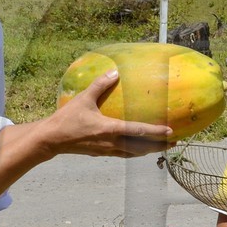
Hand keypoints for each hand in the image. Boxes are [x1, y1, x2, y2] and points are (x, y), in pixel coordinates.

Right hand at [53, 71, 172, 157]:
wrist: (52, 140)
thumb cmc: (67, 119)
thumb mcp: (83, 99)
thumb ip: (100, 85)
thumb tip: (114, 72)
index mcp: (110, 129)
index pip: (138, 131)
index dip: (156, 132)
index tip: (170, 131)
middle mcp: (112, 143)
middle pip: (141, 147)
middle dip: (159, 145)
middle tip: (174, 142)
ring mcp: (108, 150)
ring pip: (134, 154)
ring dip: (149, 151)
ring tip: (162, 147)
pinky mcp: (102, 153)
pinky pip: (124, 155)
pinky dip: (136, 153)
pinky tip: (140, 149)